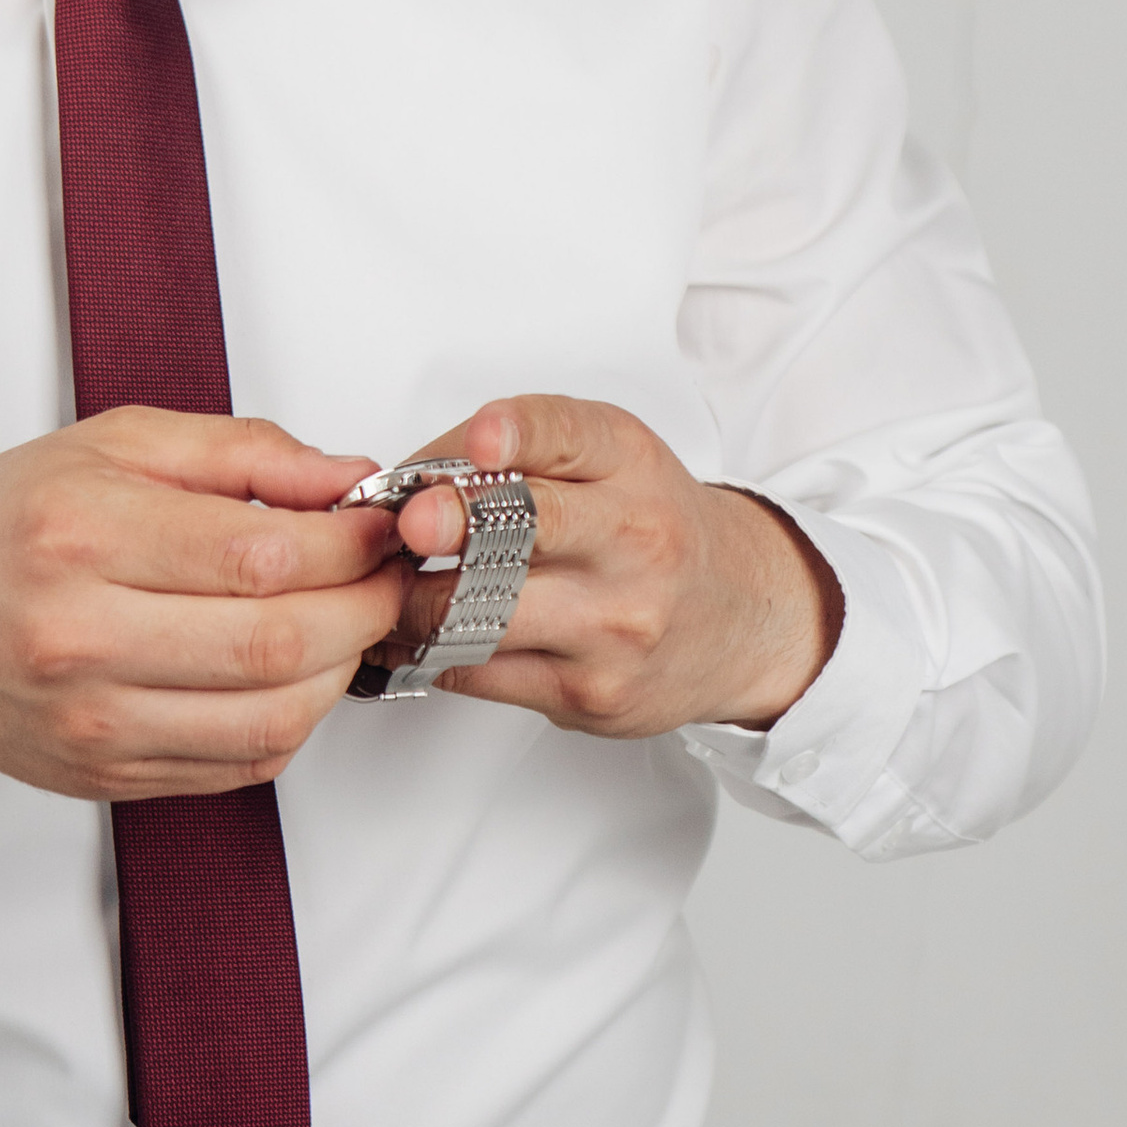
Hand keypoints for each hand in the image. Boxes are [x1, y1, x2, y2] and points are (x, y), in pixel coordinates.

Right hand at [0, 410, 404, 799]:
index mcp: (80, 533)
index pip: (255, 551)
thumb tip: (347, 476)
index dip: (347, 541)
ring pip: (271, 717)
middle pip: (275, 640)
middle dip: (362, 607)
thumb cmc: (2, 528)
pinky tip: (291, 674)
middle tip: (383, 577)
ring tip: (344, 624)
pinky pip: (241, 764)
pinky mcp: (107, 775)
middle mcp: (79, 634)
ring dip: (339, 672)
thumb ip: (237, 450)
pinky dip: (293, 721)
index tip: (379, 525)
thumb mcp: (110, 445)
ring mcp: (91, 720)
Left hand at [376, 397, 842, 736]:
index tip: (479, 440)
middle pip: (526, 529)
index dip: (516, 434)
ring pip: (484, 613)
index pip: (568, 433)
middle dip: (449, 525)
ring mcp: (614, 623)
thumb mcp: (611, 458)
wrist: (741, 616)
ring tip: (385, 583)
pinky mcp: (591, 693)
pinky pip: (479, 672)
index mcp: (629, 463)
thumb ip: (522, 448)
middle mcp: (632, 540)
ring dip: (411, 599)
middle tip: (404, 526)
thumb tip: (412, 475)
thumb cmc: (654, 527)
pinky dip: (426, 650)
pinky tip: (407, 631)